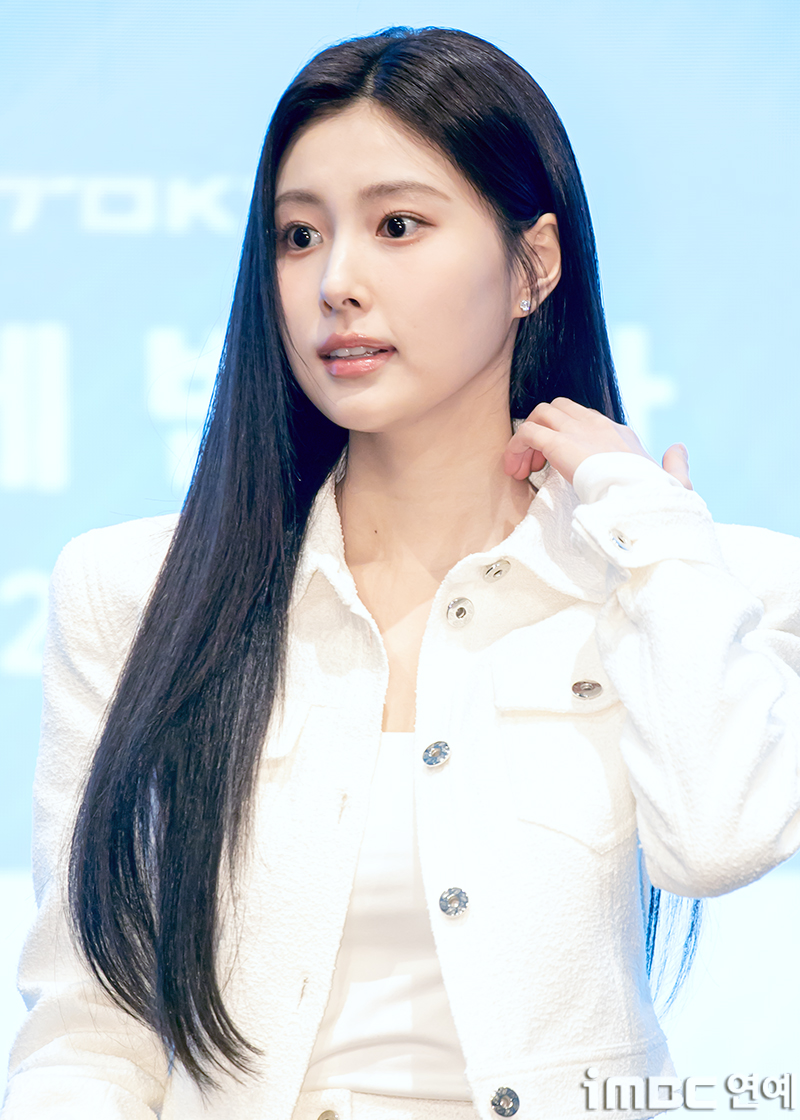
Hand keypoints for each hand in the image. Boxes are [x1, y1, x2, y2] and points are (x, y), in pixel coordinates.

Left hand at [503, 397, 692, 489]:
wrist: (644, 502)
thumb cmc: (658, 499)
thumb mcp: (674, 481)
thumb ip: (675, 464)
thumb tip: (679, 448)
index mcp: (621, 435)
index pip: (587, 421)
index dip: (570, 439)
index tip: (561, 468)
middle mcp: (598, 426)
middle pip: (560, 408)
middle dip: (544, 430)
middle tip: (537, 466)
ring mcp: (578, 431)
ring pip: (540, 413)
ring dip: (527, 438)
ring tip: (523, 469)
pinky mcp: (560, 443)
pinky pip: (527, 432)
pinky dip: (516, 447)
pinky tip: (516, 471)